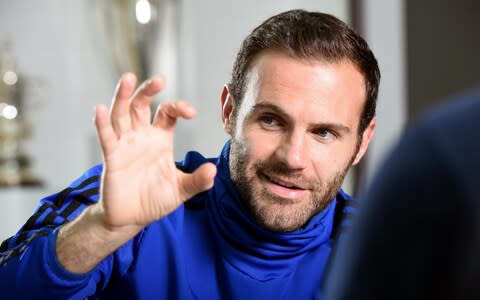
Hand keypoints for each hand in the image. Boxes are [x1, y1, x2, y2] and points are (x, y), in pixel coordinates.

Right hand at [94, 73, 215, 228]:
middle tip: (159, 79)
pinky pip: (106, 137)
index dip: (178, 107)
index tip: (191, 113)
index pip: (167, 113)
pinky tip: (101, 109)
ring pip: (122, 114)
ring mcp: (125, 144)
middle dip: (148, 90)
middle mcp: (141, 136)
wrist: (132, 218)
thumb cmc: (155, 200)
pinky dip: (102, 123)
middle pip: (142, 105)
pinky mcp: (112, 157)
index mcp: (160, 139)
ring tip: (128, 78)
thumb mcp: (181, 190)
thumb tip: (213, 171)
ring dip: (124, 96)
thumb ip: (197, 181)